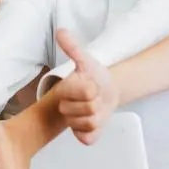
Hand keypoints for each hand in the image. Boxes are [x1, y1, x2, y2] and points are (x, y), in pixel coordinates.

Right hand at [53, 29, 117, 144]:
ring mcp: (73, 124)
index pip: (85, 91)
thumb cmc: (94, 76)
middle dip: (98, 101)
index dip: (93, 88)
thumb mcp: (86, 61)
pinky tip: (95, 121)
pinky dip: (96, 130)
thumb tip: (61, 31)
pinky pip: (89, 138)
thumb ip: (73, 48)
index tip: (91, 83)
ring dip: (99, 115)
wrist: (106, 90)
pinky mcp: (82, 137)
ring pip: (91, 122)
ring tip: (96, 106)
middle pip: (89, 109)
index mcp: (64, 91)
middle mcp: (64, 109)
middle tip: (95, 96)